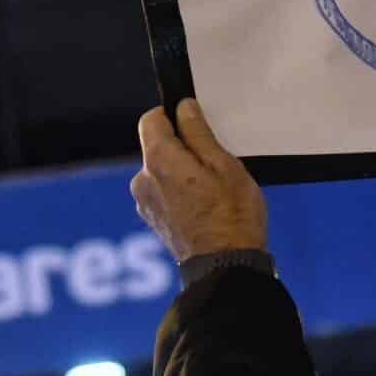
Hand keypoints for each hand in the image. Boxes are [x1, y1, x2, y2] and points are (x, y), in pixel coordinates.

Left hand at [133, 99, 267, 261]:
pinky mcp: (153, 220)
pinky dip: (179, 191)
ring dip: (182, 172)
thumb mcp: (224, 165)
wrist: (225, 267)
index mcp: (158, 161)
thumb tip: (183, 108)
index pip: (151, 120)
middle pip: (157, 146)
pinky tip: (204, 205)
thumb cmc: (232, 216)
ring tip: (212, 189)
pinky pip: (163, 192)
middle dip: (182, 147)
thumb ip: (198, 133)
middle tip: (214, 163)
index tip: (196, 124)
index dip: (173, 115)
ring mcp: (145, 203)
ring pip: (162, 170)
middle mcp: (143, 180)